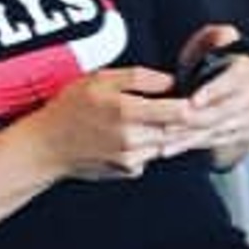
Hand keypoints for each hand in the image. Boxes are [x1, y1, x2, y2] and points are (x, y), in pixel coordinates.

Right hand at [36, 65, 193, 181]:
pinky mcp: (129, 170)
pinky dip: (154, 145)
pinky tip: (141, 134)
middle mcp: (132, 138)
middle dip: (191, 119)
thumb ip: (139, 78)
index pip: (180, 112)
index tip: (202, 97)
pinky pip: (153, 155)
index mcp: (127, 111)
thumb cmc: (69, 109)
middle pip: (180, 130)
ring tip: (161, 117)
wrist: (46, 146)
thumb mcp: (99, 79)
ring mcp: (132, 158)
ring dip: (173, 132)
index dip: (198, 104)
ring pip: (169, 143)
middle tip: (196, 107)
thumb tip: (170, 81)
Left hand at [174, 27, 248, 162]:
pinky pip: (215, 142)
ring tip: (165, 137)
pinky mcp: (245, 134)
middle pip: (225, 109)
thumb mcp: (209, 46)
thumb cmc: (207, 69)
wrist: (219, 97)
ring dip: (188, 135)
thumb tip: (222, 37)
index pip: (237, 77)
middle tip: (169, 123)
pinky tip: (171, 146)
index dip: (214, 90)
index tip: (193, 100)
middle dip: (194, 118)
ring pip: (217, 128)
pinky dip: (190, 145)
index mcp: (246, 67)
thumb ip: (214, 38)